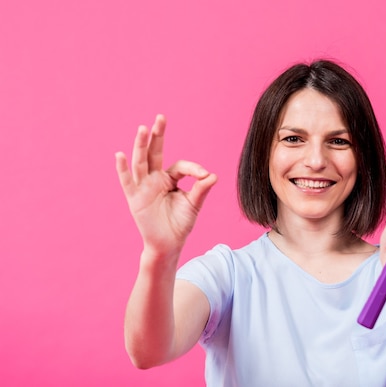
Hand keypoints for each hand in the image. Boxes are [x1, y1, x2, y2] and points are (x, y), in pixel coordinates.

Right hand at [115, 115, 217, 257]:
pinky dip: (123, 169)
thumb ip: (201, 189)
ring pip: (141, 162)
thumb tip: (213, 175)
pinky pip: (127, 181)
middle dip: (157, 135)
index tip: (205, 177)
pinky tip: (120, 155)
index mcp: (170, 179)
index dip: (193, 169)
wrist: (169, 244)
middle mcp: (155, 179)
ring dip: (140, 145)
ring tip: (142, 128)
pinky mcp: (135, 198)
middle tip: (161, 117)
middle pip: (155, 153)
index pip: (180, 166)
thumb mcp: (194, 204)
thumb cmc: (180, 223)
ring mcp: (143, 187)